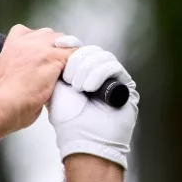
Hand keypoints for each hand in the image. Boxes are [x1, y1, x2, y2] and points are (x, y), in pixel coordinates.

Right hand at [0, 25, 75, 132]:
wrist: (6, 103)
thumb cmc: (4, 98)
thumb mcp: (5, 74)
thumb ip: (19, 66)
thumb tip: (32, 72)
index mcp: (11, 45)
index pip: (27, 31)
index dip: (38, 41)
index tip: (41, 52)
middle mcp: (25, 42)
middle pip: (50, 34)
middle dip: (56, 48)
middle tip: (56, 66)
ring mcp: (41, 48)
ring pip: (66, 42)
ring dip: (68, 55)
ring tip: (65, 72)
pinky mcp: (55, 58)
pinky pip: (76, 55)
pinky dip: (77, 66)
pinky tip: (71, 78)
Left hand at [47, 39, 139, 168]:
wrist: (83, 138)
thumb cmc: (67, 119)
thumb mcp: (56, 88)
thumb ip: (57, 68)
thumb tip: (55, 46)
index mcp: (80, 73)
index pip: (78, 49)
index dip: (70, 44)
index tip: (58, 43)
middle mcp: (97, 74)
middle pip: (90, 50)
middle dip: (77, 60)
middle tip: (69, 78)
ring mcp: (112, 79)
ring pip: (102, 56)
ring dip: (86, 69)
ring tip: (78, 87)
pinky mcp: (125, 85)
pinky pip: (113, 66)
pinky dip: (98, 73)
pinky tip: (88, 88)